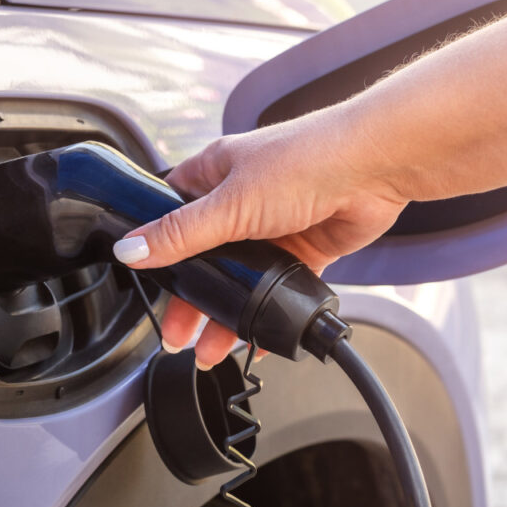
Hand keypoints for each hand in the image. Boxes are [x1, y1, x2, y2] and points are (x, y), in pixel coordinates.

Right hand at [114, 112, 407, 368]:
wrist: (376, 167)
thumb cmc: (306, 159)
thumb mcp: (229, 204)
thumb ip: (180, 234)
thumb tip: (130, 249)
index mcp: (212, 174)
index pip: (169, 214)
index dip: (156, 249)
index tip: (149, 284)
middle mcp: (239, 198)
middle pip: (204, 256)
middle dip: (191, 298)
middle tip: (178, 332)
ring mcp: (271, 225)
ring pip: (239, 277)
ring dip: (225, 311)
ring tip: (211, 347)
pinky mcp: (302, 247)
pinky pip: (275, 286)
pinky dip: (264, 310)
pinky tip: (254, 332)